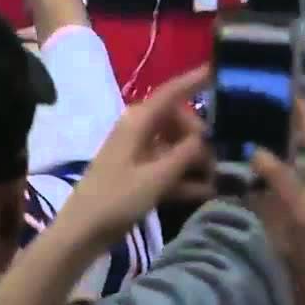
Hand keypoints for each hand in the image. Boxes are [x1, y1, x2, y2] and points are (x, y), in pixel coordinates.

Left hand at [56, 67, 210, 251]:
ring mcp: (140, 155)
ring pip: (178, 146)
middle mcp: (140, 132)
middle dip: (202, 136)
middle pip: (180, 122)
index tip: (220, 70)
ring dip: (198, 160)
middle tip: (222, 155)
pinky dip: (188, 178)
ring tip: (222, 176)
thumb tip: (208, 137)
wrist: (81, 234)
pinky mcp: (141, 176)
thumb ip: (187, 153)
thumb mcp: (157, 176)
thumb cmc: (116, 199)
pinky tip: (209, 191)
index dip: (195, 80)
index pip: (171, 93)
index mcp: (138, 123)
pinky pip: (171, 168)